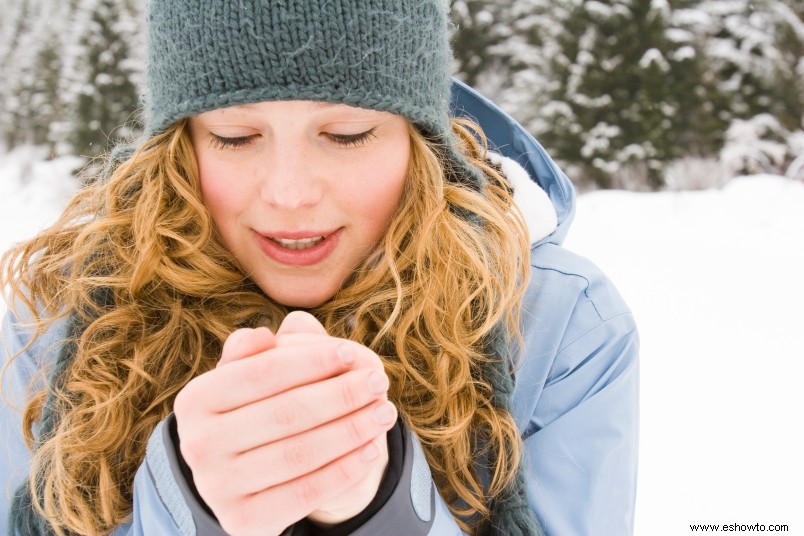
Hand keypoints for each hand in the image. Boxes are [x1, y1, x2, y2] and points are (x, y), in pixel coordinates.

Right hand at [173, 312, 395, 535]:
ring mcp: (217, 487)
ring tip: (384, 412)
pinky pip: (305, 492)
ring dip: (352, 430)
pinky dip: (344, 470)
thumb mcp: (251, 374)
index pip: (262, 372)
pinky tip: (372, 450)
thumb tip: (263, 337)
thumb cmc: (259, 408)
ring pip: (299, 453)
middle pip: (286, 413)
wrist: (249, 475)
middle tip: (379, 381)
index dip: (311, 360)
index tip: (351, 353)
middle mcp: (197, 444)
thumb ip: (258, 351)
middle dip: (341, 394)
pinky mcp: (243, 521)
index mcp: (195, 400)